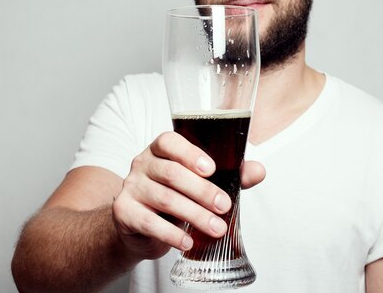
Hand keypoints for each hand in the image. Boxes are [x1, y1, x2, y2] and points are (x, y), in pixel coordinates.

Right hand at [111, 131, 264, 260]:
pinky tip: (188, 241)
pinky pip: (149, 222)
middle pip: (172, 173)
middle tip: (224, 206)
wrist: (139, 225)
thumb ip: (229, 175)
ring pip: (164, 199)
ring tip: (216, 228)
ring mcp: (131, 187)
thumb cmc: (174, 196)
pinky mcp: (124, 212)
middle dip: (202, 191)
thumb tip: (259, 171)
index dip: (190, 153)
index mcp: (160, 150)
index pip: (169, 141)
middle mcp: (142, 163)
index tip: (211, 169)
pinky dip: (172, 234)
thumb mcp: (199, 183)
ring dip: (194, 215)